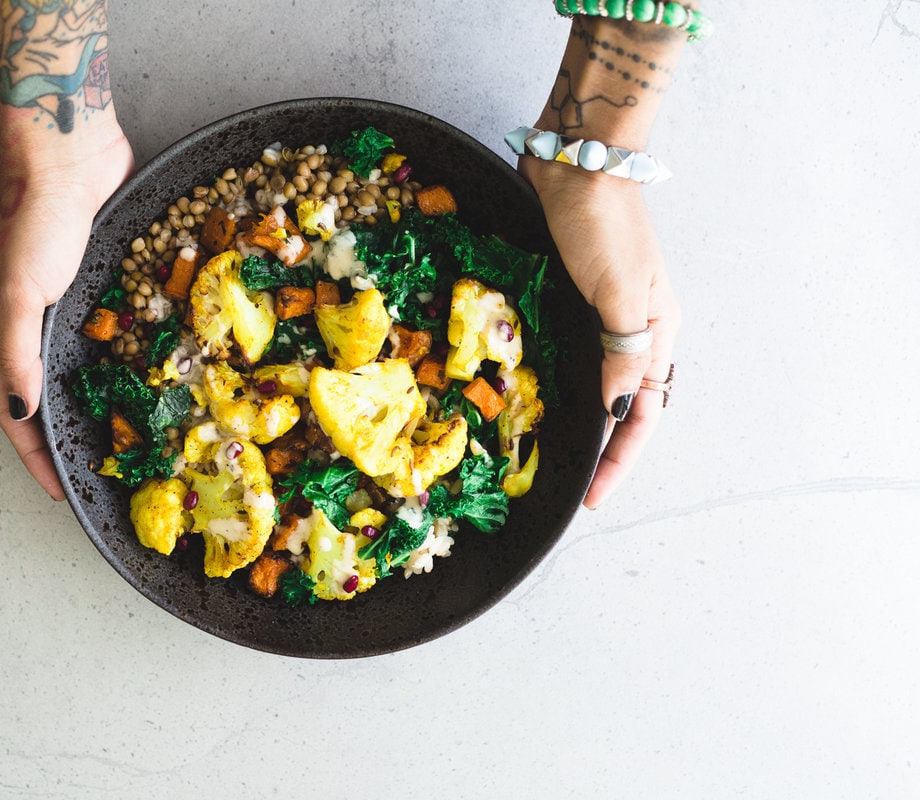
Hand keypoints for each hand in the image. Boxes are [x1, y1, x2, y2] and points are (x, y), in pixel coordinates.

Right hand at [0, 133, 133, 498]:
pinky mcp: (91, 284)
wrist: (70, 154)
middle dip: (59, 438)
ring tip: (116, 437)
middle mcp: (24, 321)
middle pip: (39, 396)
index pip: (11, 409)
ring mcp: (57, 303)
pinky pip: (99, 337)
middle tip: (92, 473)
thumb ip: (17, 352)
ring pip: (70, 370)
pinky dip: (112, 364)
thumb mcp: (20, 290)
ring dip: (87, 404)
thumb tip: (18, 410)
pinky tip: (134, 380)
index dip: (33, 454)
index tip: (60, 492)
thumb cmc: (38, 218)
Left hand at [520, 158, 680, 508]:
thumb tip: (618, 408)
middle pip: (627, 405)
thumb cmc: (603, 224)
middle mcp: (635, 328)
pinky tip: (538, 394)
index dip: (621, 458)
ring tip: (555, 453)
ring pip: (599, 381)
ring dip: (583, 418)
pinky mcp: (573, 295)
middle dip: (606, 449)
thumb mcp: (618, 291)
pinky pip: (573, 352)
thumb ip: (622, 350)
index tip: (594, 495)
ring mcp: (604, 312)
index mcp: (657, 331)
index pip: (646, 412)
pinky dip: (561, 380)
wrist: (578, 160)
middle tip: (573, 484)